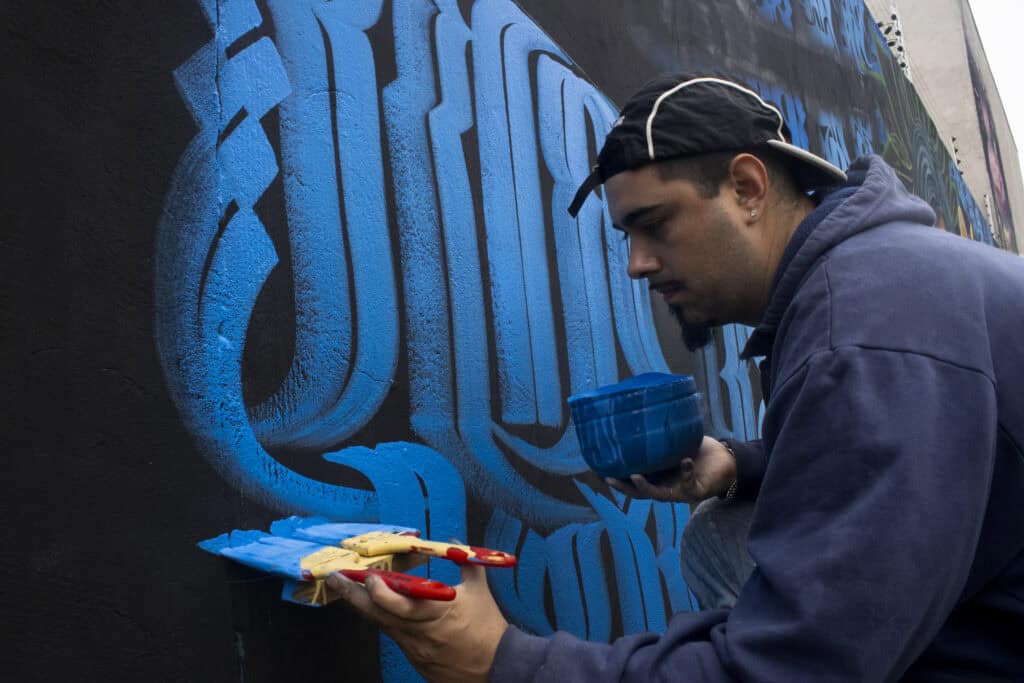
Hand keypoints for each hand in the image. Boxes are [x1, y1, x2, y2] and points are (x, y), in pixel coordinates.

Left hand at [327, 563, 507, 682]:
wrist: (497, 667)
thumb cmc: (489, 628)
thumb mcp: (480, 591)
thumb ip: (465, 562)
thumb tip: (453, 541)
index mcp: (436, 612)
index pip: (398, 603)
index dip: (379, 590)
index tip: (369, 575)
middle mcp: (420, 632)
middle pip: (377, 614)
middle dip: (353, 595)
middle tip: (335, 578)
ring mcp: (415, 648)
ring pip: (382, 625)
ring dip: (364, 607)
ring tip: (346, 590)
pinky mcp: (415, 658)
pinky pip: (394, 636)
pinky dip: (383, 620)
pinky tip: (374, 609)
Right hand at [606, 436, 736, 502]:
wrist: (727, 461)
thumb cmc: (700, 450)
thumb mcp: (678, 441)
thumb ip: (664, 432)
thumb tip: (648, 407)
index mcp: (659, 476)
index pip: (633, 480)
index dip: (616, 478)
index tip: (599, 471)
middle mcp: (666, 487)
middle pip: (639, 493)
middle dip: (623, 487)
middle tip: (609, 478)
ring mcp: (679, 491)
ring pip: (658, 495)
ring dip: (646, 487)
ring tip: (636, 476)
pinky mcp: (696, 491)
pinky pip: (688, 482)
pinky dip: (686, 471)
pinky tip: (685, 460)